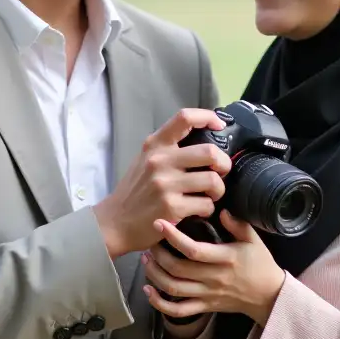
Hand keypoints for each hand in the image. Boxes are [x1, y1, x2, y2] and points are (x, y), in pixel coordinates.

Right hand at [94, 108, 230, 257]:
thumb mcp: (145, 159)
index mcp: (155, 144)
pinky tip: (199, 210)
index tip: (219, 125)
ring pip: (213, 180)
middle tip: (221, 172)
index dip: (208, 117)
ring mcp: (166, 184)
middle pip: (210, 152)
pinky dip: (208, 208)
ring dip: (218, 190)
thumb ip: (169, 148)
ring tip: (211, 194)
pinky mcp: (172, 207)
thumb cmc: (135, 190)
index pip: (185, 117)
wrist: (115, 222)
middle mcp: (160, 160)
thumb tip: (204, 140)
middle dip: (224, 163)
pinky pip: (206, 205)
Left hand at [143, 211, 285, 326]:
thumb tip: (221, 210)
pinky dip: (160, 303)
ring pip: (173, 289)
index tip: (160, 223)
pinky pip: (178, 310)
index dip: (174, 237)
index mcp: (226, 259)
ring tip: (146, 260)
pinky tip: (148, 290)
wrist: (268, 296)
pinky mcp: (204, 306)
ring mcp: (207, 294)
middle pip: (178, 269)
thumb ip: (238, 224)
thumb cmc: (260, 264)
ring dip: (155, 274)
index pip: (194, 250)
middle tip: (149, 241)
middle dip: (158, 255)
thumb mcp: (254, 240)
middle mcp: (214, 278)